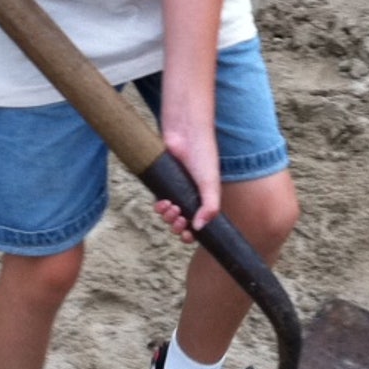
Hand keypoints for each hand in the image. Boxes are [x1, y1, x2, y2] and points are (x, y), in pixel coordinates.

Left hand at [152, 125, 220, 242]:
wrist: (186, 133)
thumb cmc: (203, 155)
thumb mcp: (211, 184)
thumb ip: (210, 207)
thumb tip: (199, 229)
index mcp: (205, 198)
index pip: (199, 224)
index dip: (192, 234)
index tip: (188, 236)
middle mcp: (191, 196)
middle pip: (182, 222)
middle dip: (179, 226)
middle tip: (180, 220)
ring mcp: (176, 190)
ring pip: (169, 214)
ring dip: (168, 217)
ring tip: (172, 209)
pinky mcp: (162, 182)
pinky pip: (158, 201)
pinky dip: (159, 206)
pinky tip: (162, 203)